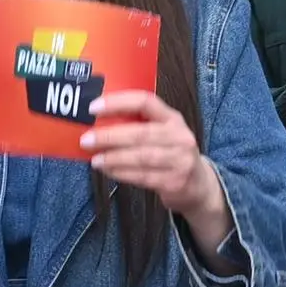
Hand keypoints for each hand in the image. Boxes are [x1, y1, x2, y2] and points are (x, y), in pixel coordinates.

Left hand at [84, 88, 234, 250]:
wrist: (199, 185)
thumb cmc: (171, 154)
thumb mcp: (163, 133)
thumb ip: (138, 125)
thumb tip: (97, 123)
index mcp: (172, 118)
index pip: (145, 101)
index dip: (118, 102)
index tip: (94, 107)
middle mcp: (179, 136)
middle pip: (141, 133)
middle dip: (110, 136)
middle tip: (87, 139)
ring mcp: (180, 160)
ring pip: (140, 157)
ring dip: (113, 158)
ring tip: (95, 159)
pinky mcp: (174, 181)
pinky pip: (142, 176)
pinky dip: (121, 173)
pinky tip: (108, 171)